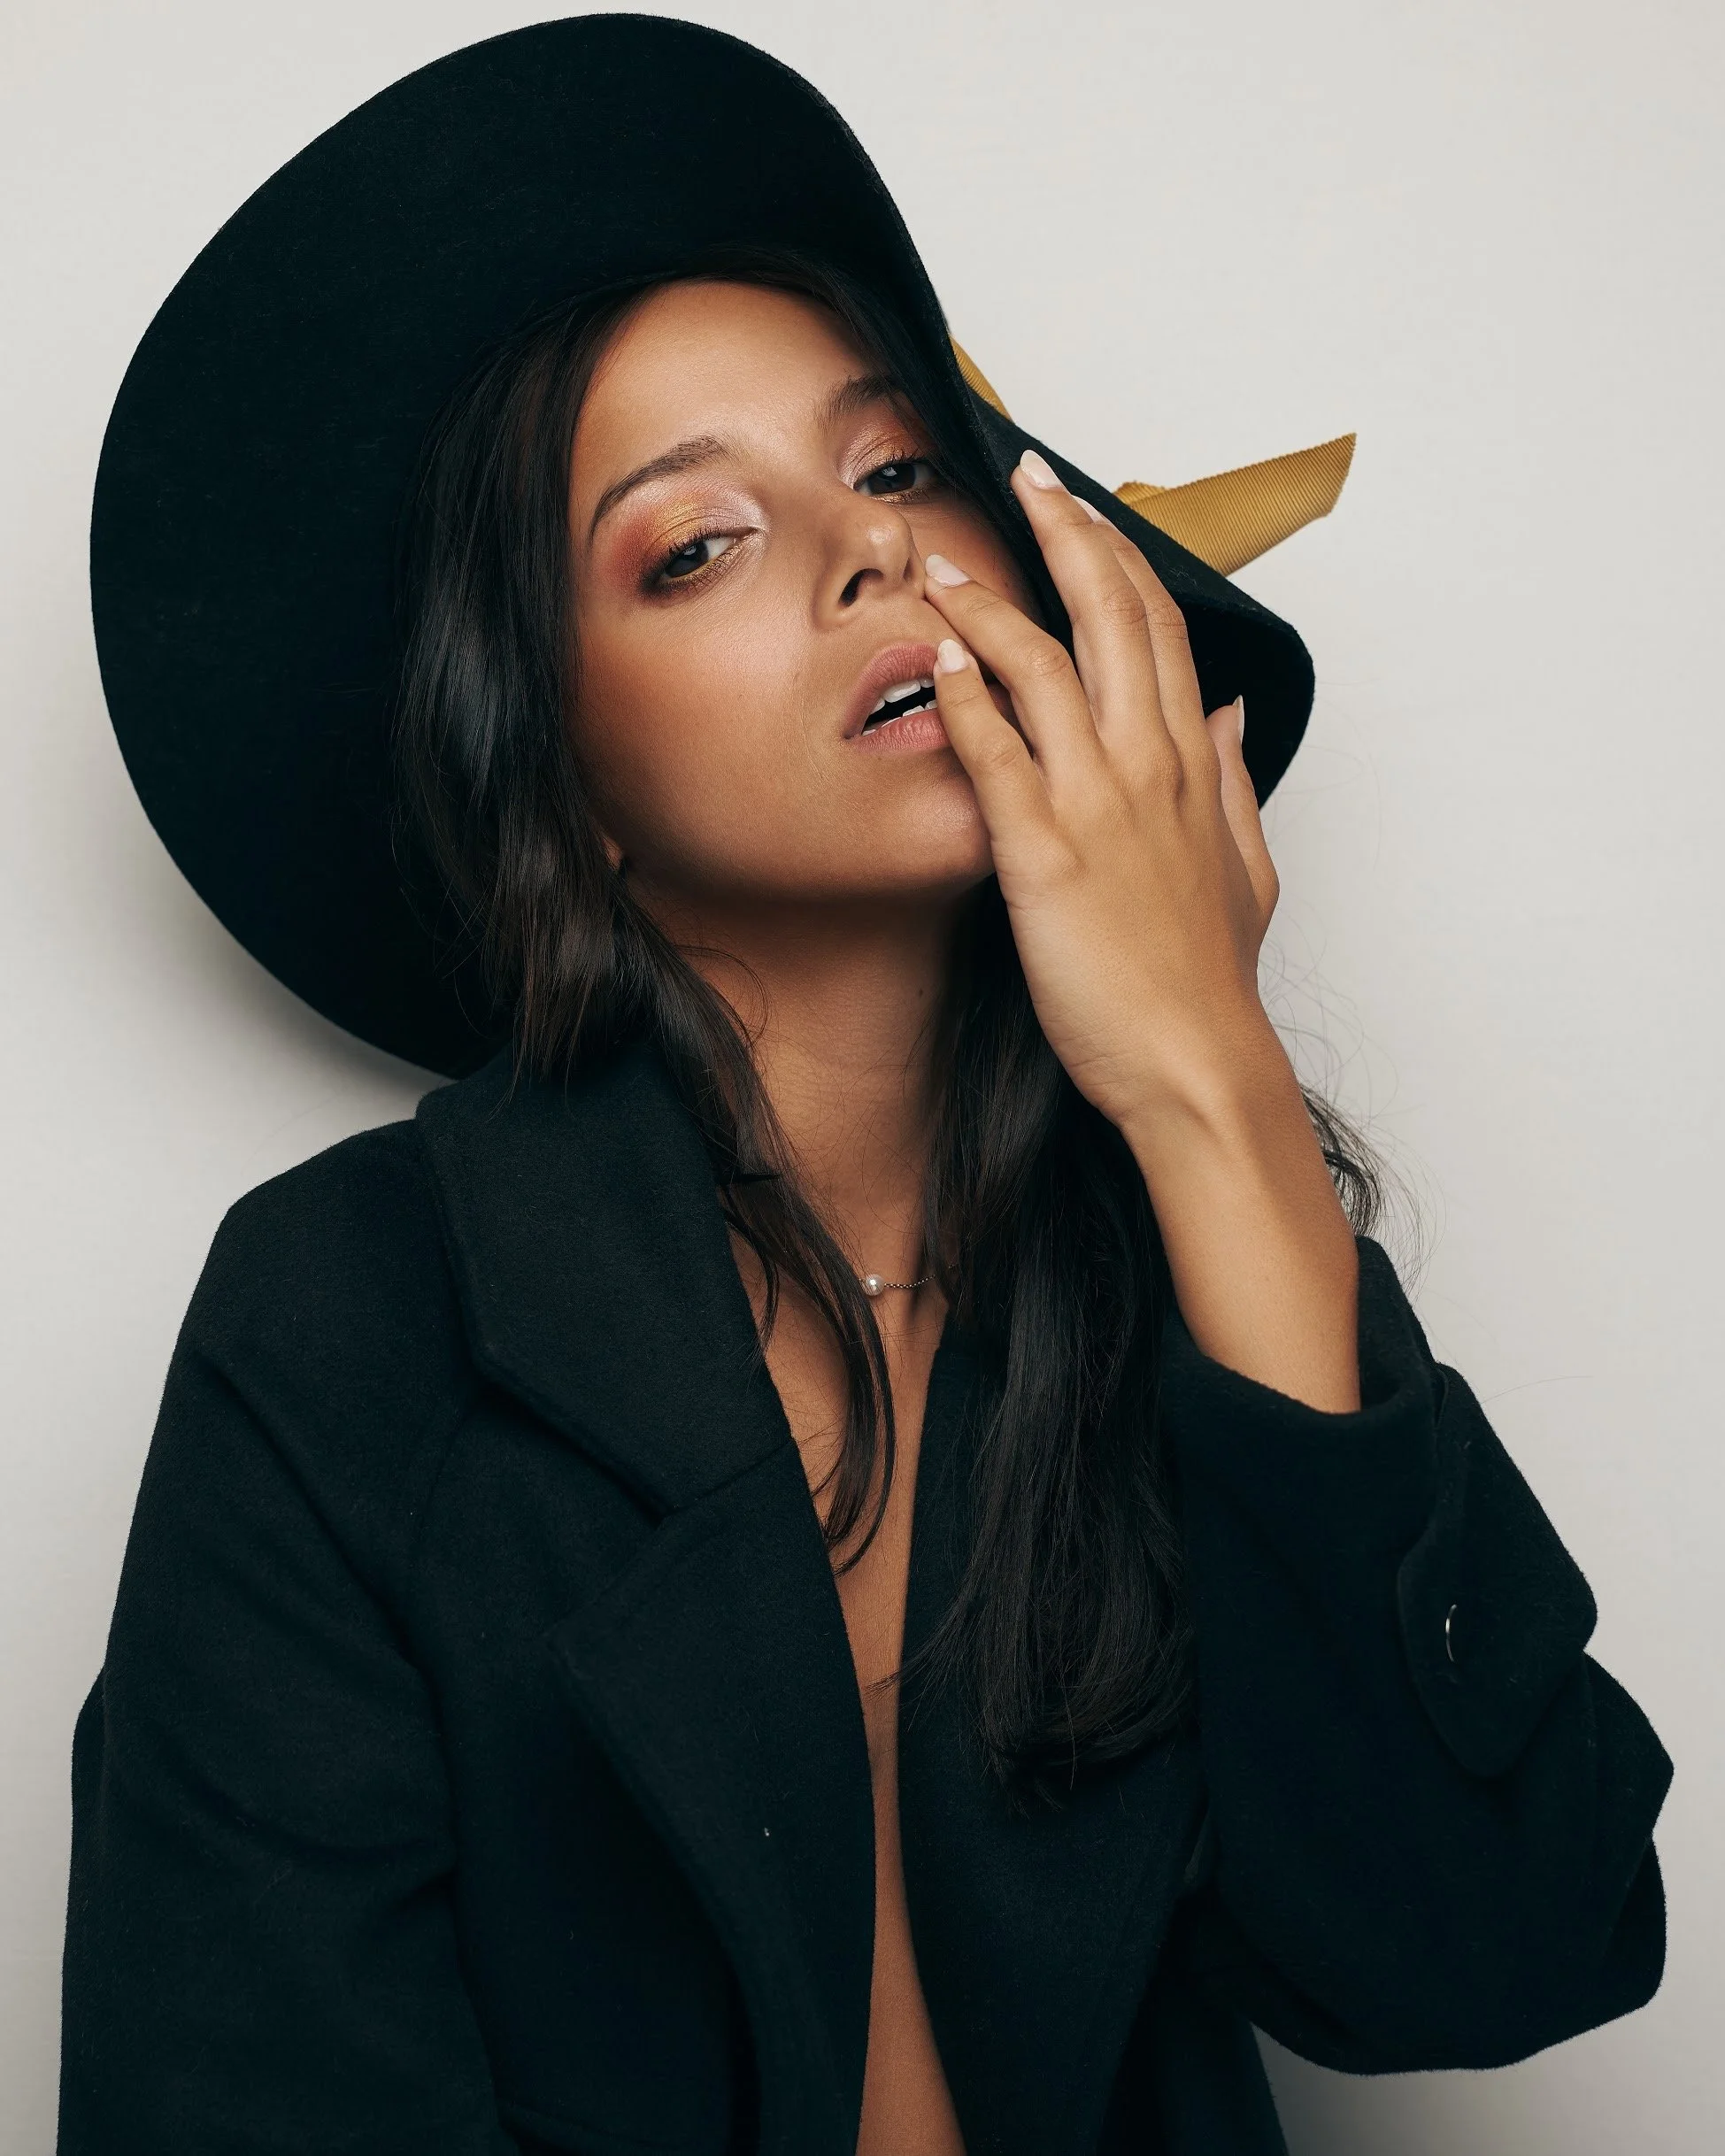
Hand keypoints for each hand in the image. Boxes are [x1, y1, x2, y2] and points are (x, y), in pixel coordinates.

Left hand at [922, 448, 1277, 1140]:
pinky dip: (967, 697)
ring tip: (940, 564)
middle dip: (1064, 532)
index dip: (1117, 552)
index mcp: (1192, 764)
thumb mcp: (1247, 869)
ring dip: (989, 604)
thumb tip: (1229, 718)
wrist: (1198, 1065)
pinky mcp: (1046, 853)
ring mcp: (1099, 804)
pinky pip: (998, 754)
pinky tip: (937, 658)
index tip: (1080, 505)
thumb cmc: (1209, 981)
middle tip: (1022, 477)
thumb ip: (1233, 783)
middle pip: (1111, 614)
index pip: (1158, 625)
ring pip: (1046, 668)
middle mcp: (1151, 765)